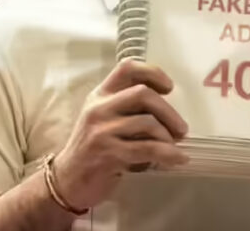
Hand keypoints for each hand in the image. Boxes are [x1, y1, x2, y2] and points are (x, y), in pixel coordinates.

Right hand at [53, 59, 189, 210]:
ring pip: (147, 123)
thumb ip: (126, 108)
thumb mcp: (103, 120)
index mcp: (99, 95)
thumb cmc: (93, 149)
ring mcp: (101, 130)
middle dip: (168, 112)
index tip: (169, 87)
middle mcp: (98, 108)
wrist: (68, 181)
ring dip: (168, 137)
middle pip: (143, 94)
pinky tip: (177, 159)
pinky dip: (168, 154)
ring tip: (174, 147)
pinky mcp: (108, 153)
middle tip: (181, 129)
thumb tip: (167, 109)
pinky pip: (147, 149)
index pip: (126, 68)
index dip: (152, 72)